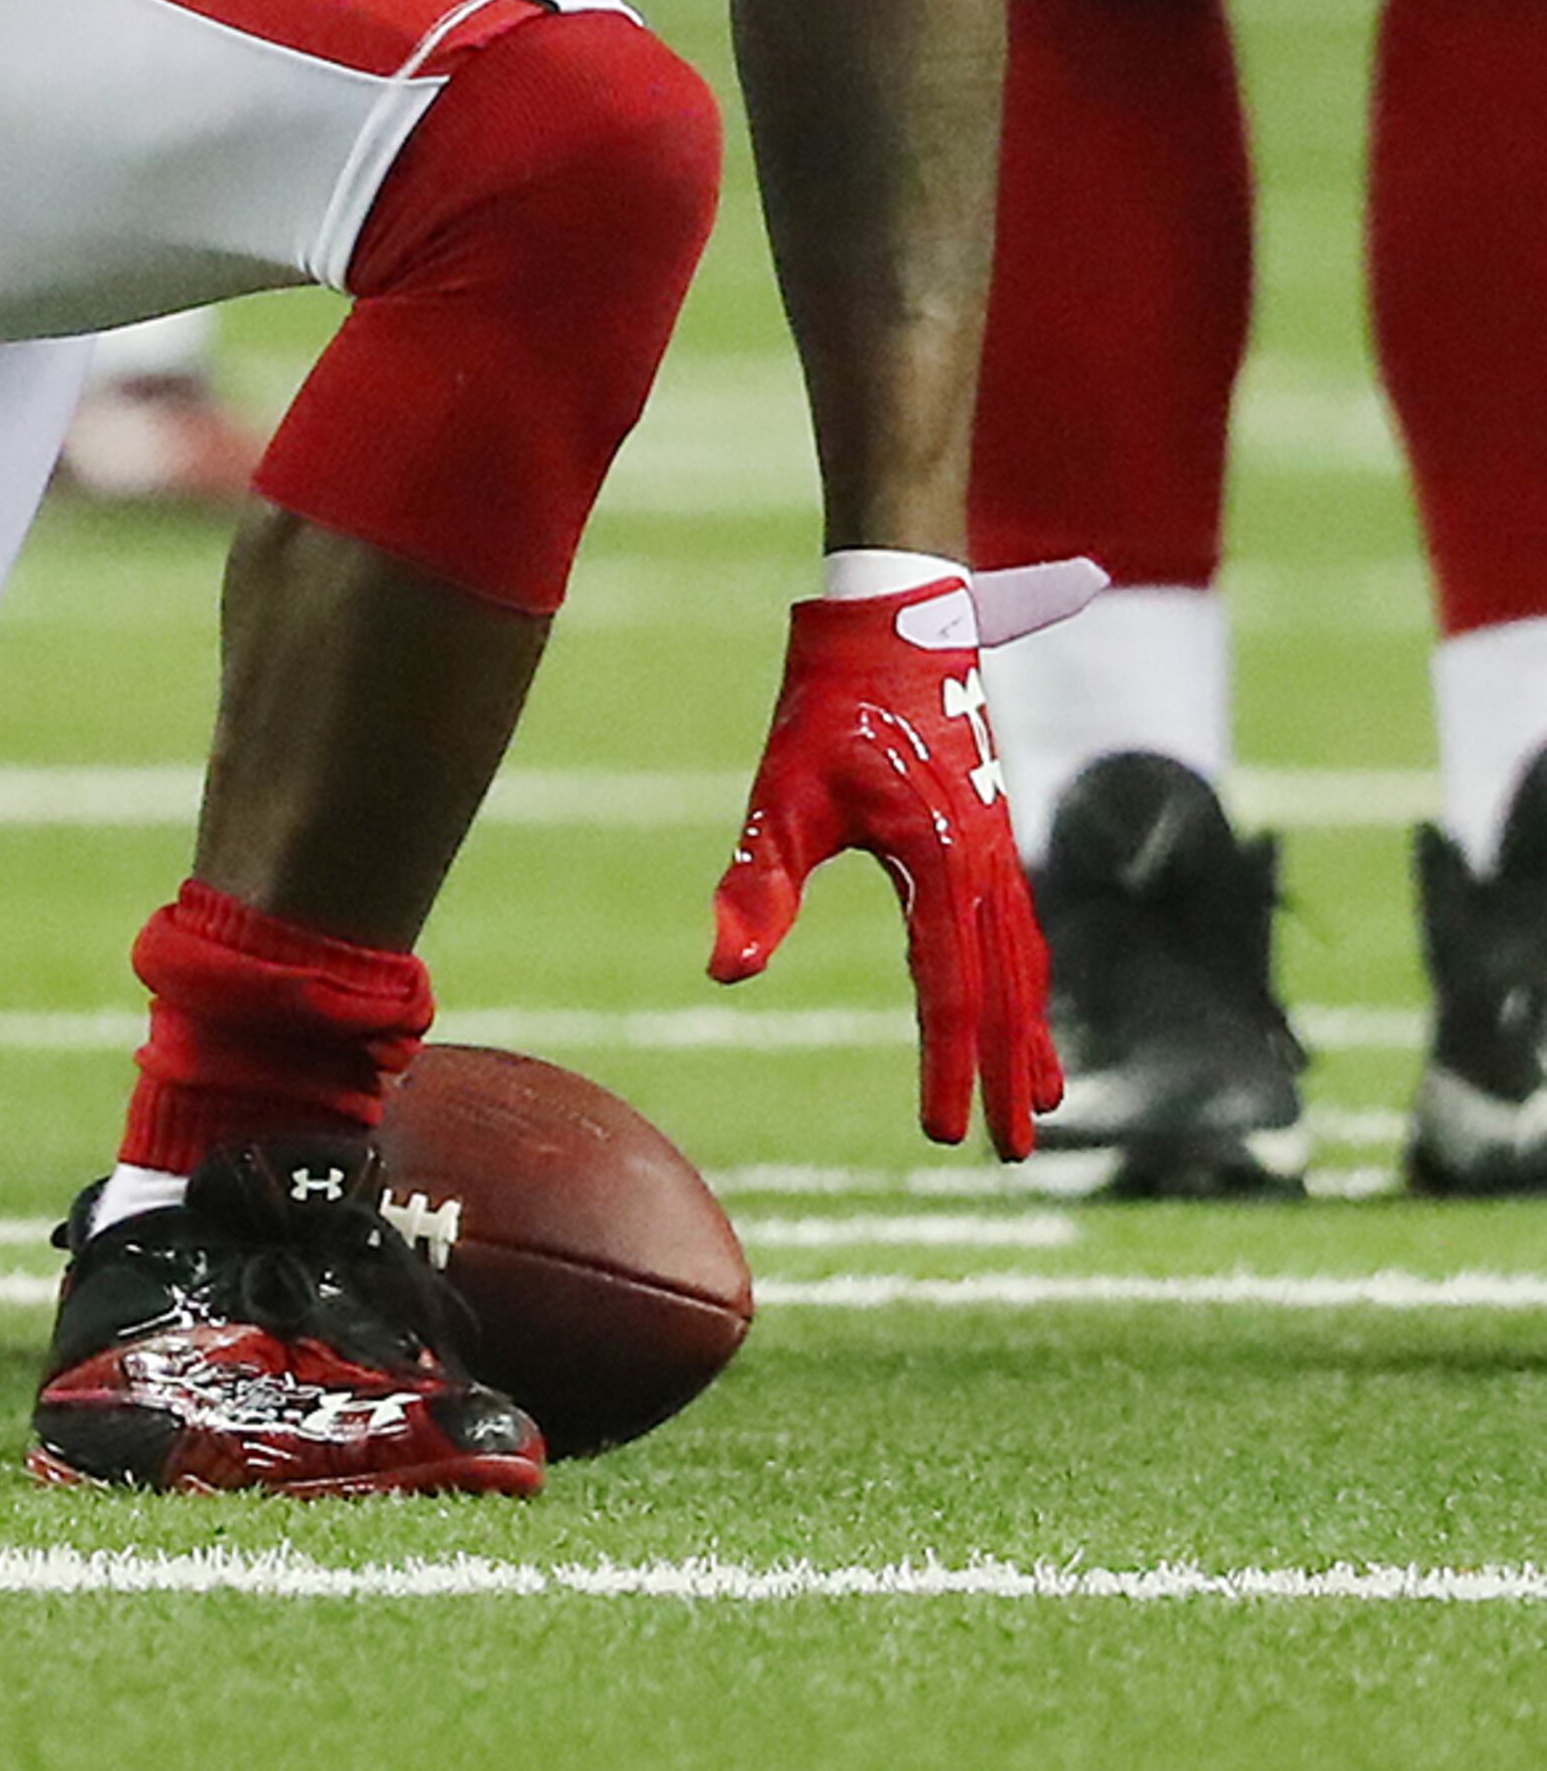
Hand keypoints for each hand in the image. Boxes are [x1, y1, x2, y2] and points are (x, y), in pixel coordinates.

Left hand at [708, 580, 1065, 1156]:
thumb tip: (724, 971)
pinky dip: (1030, 979)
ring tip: (1045, 1104)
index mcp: (939, 859)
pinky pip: (1022, 925)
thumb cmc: (826, 704)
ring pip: (1024, 960)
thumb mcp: (782, 793)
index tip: (945, 1136)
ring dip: (1032, 1033)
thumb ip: (758, 884)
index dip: (947, 1066)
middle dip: (1009, 1073)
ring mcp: (998, 845)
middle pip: (1005, 989)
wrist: (892, 615)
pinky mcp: (994, 830)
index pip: (949, 988)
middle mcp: (985, 860)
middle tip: (1014, 1155)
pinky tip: (1029, 1010)